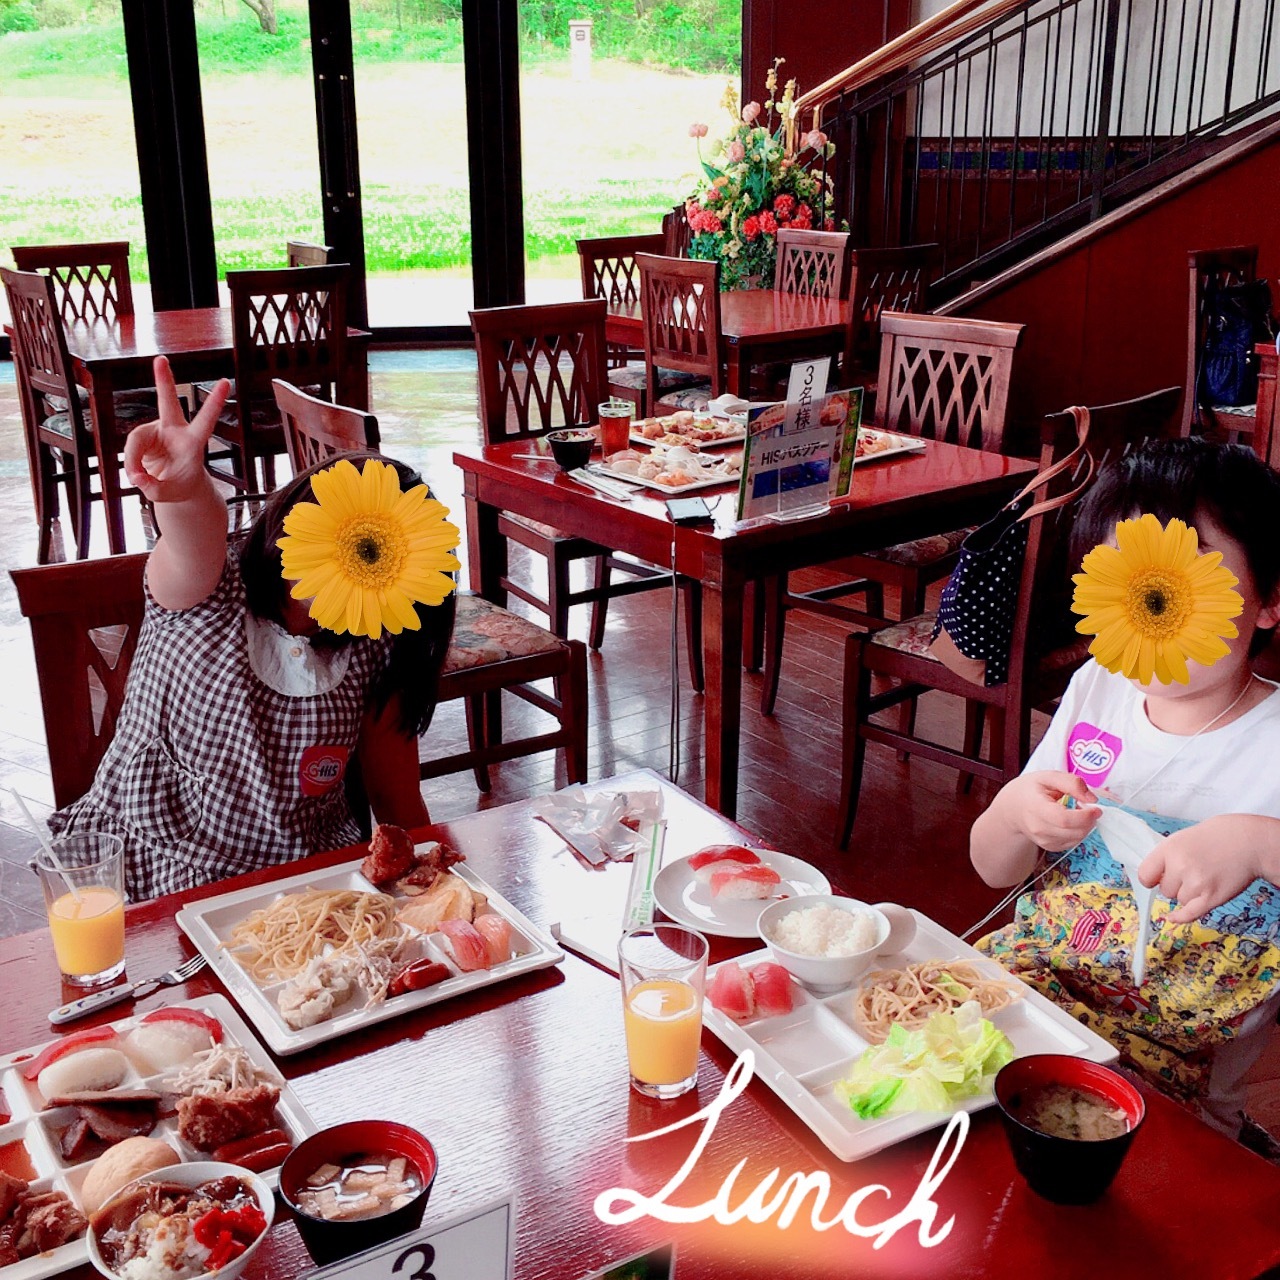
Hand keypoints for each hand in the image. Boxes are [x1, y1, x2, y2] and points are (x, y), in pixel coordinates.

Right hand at [123, 357, 228, 503]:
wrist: (178, 486)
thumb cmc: (180, 487)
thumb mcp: (169, 495)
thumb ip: (153, 488)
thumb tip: (136, 475)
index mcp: (194, 443)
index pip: (205, 421)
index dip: (214, 403)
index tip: (226, 382)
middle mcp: (176, 431)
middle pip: (167, 403)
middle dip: (164, 381)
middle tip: (160, 359)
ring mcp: (159, 431)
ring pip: (136, 438)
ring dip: (133, 460)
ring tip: (137, 479)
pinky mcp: (144, 435)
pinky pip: (131, 446)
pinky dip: (130, 463)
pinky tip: (136, 475)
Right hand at [1001, 771, 1100, 851]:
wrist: (1013, 808)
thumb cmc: (1030, 790)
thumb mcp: (1048, 777)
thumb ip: (1072, 783)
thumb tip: (1092, 798)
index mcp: (1036, 807)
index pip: (1064, 819)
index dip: (1085, 816)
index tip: (1095, 807)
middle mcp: (1038, 828)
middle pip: (1074, 831)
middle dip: (1089, 820)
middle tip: (1088, 807)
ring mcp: (1043, 840)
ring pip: (1076, 838)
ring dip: (1085, 826)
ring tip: (1077, 812)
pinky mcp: (1050, 847)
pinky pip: (1073, 842)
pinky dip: (1078, 832)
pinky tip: (1071, 821)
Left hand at [1139, 816, 1258, 922]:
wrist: (1248, 841)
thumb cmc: (1216, 837)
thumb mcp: (1183, 838)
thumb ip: (1167, 857)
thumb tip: (1155, 876)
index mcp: (1169, 849)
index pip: (1145, 874)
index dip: (1151, 878)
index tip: (1156, 879)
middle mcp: (1180, 866)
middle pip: (1165, 890)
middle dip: (1175, 884)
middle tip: (1192, 872)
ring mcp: (1196, 883)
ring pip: (1179, 900)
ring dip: (1189, 894)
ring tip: (1204, 878)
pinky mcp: (1212, 897)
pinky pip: (1189, 914)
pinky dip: (1180, 917)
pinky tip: (1173, 917)